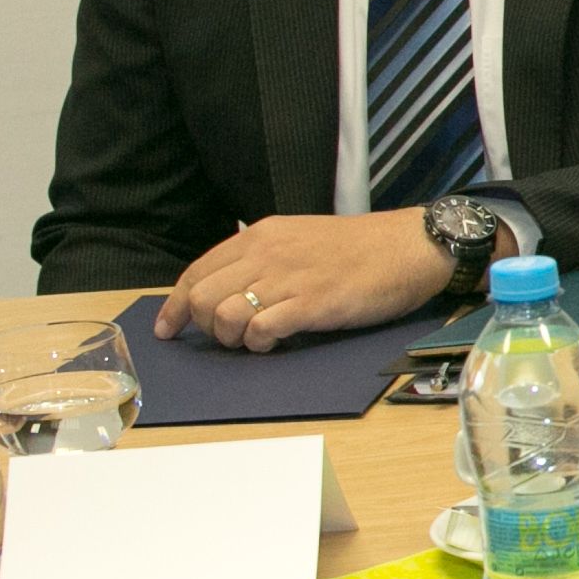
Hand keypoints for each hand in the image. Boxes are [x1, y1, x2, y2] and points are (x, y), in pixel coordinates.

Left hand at [159, 211, 453, 350]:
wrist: (409, 246)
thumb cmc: (360, 248)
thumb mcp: (299, 238)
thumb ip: (263, 258)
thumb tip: (232, 290)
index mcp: (259, 235)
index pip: (197, 273)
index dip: (175, 307)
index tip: (169, 329)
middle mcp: (265, 253)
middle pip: (203, 298)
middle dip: (206, 326)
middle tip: (229, 337)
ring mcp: (288, 279)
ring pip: (226, 316)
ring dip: (232, 337)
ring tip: (255, 339)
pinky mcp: (312, 304)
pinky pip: (261, 329)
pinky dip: (259, 342)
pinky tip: (276, 342)